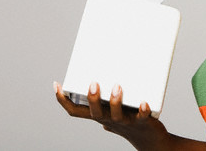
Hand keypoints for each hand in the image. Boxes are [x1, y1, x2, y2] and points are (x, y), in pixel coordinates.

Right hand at [54, 81, 171, 150]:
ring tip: (117, 86)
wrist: (148, 138)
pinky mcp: (142, 122)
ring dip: (115, 102)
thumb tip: (105, 66)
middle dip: (92, 99)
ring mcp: (125, 121)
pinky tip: (143, 102)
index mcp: (99, 114)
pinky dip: (142, 110)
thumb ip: (108, 92)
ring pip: (116, 115)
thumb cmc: (129, 118)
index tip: (57, 85)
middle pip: (95, 113)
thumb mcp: (114, 106)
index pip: (76, 111)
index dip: (64, 101)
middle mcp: (109, 119)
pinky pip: (141, 117)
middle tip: (93, 83)